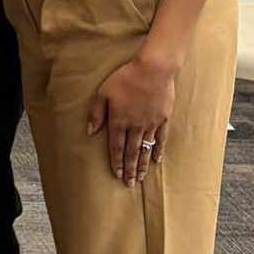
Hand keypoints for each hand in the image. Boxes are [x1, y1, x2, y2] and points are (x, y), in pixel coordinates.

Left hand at [86, 55, 175, 184]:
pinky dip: (158, 151)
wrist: (153, 69)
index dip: (116, 162)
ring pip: (146, 149)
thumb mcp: (103, 93)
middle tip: (129, 184)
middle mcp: (135, 126)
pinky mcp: (163, 119)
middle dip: (129, 170)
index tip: (116, 175)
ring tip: (140, 178)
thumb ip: (96, 113)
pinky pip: (161, 139)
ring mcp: (151, 124)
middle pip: (132, 153)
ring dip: (143, 165)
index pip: (116, 147)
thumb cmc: (125, 78)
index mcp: (119, 121)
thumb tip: (89, 132)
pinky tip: (156, 160)